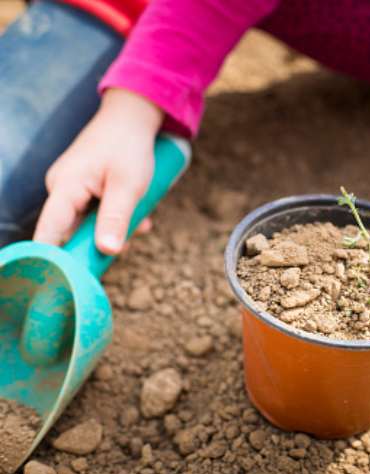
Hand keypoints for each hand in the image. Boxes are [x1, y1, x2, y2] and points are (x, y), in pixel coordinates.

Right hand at [33, 88, 162, 253]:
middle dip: (98, 243)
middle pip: (70, 231)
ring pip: (87, 222)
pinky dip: (115, 216)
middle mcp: (61, 188)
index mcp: (65, 187)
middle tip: (124, 247)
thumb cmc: (130, 146)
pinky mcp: (83, 187)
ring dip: (114, 228)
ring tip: (140, 223)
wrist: (133, 116)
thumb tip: (106, 251)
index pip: (49, 232)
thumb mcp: (128, 185)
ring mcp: (71, 188)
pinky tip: (139, 217)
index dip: (52, 259)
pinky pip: (94, 211)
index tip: (59, 283)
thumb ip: (116, 218)